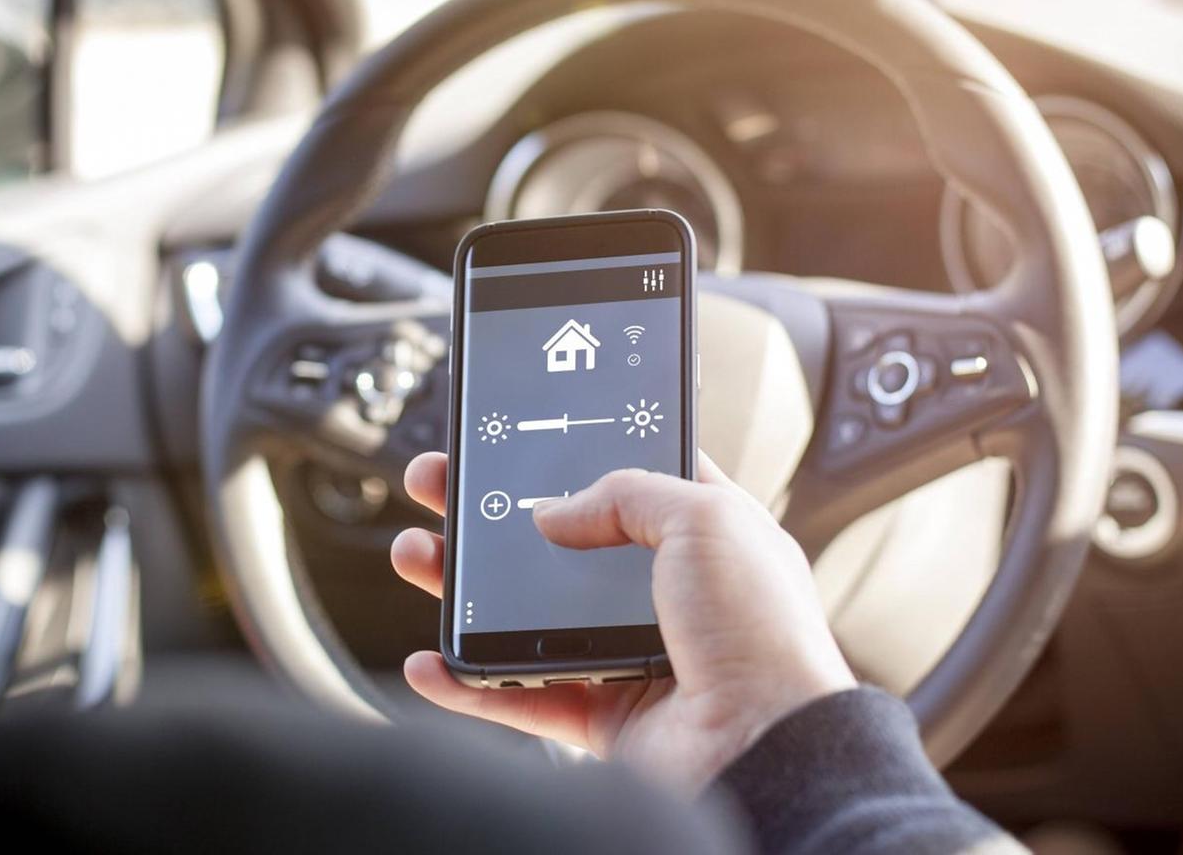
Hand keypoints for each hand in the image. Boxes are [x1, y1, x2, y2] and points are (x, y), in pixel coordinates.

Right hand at [390, 452, 855, 795]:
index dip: (570, 458)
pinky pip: (520, 697)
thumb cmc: (763, 632)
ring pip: (526, 617)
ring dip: (464, 588)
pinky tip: (431, 659)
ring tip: (415, 555)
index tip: (517, 438)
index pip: (626, 482)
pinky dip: (470, 683)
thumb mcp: (707, 517)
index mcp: (702, 538)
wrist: (767, 744)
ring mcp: (629, 656)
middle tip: (440, 484)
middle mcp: (664, 595)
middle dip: (490, 516)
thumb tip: (554, 511)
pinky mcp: (603, 717)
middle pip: (556, 546)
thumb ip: (626, 493)